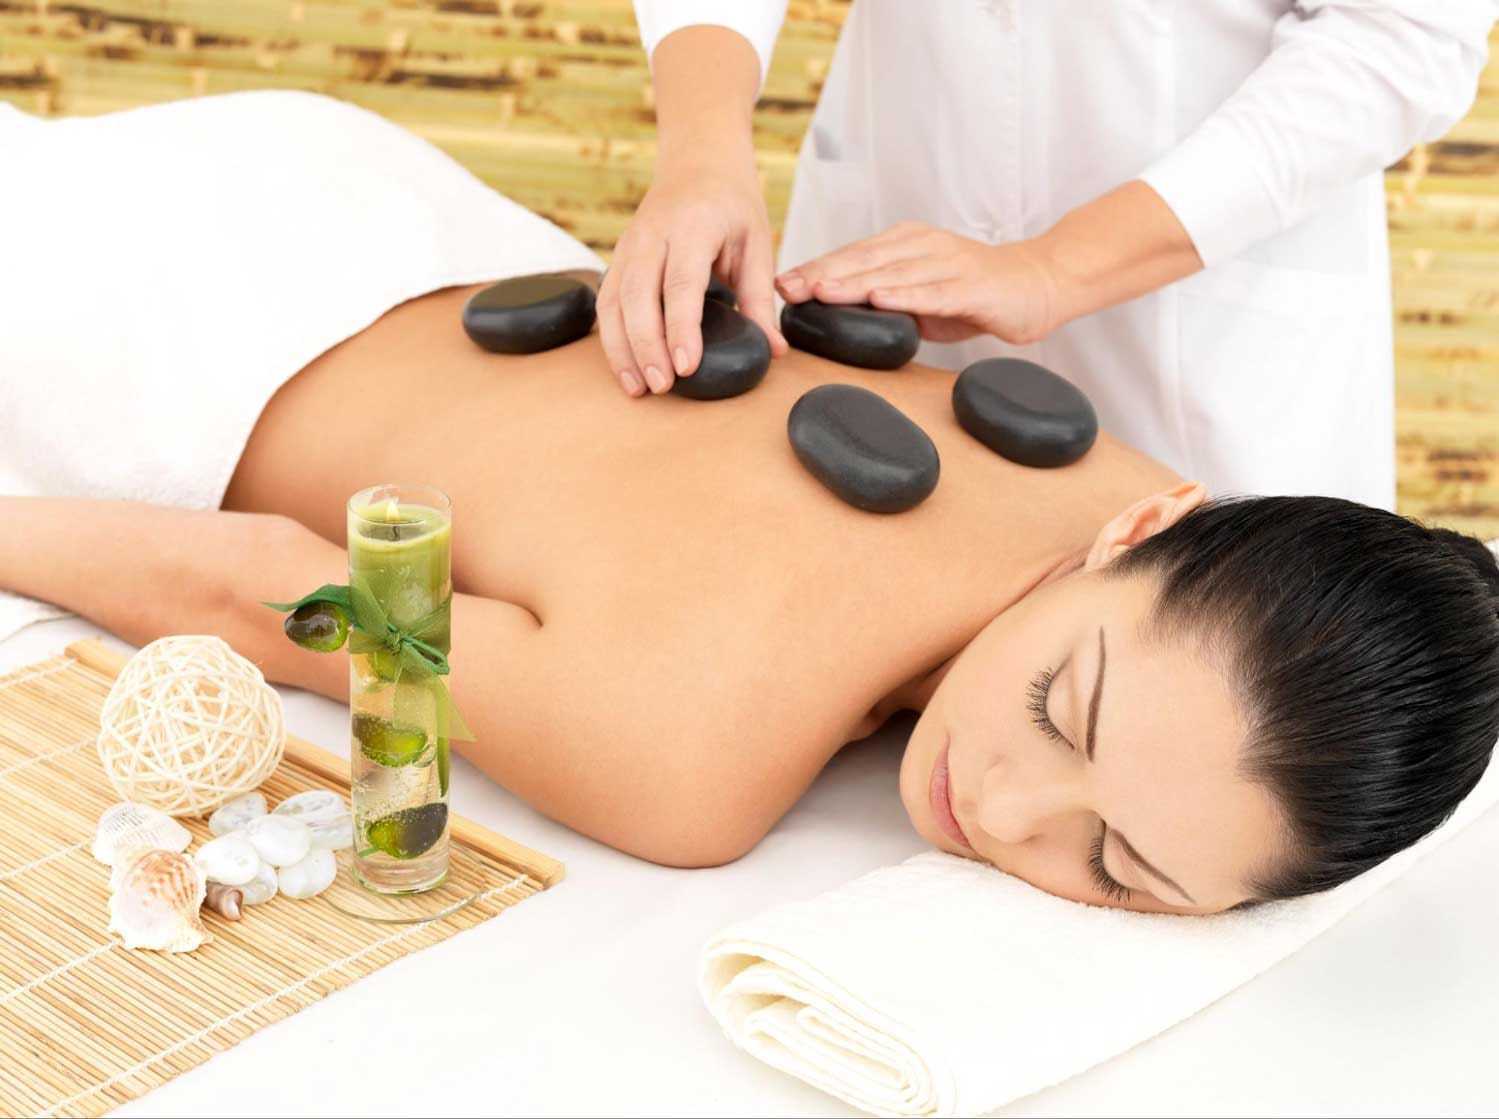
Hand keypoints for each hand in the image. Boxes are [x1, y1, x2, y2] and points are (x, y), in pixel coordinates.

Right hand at [597, 146, 787, 396]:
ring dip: (622, 349)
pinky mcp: (618, 258)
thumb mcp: (758, 244)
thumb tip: (774, 350)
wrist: (699, 162)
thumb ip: (761, 298)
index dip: (681, 328)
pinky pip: (606, 303)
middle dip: (646, 346)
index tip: (685, 366)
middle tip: (662, 386)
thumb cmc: (732, 204)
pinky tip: (626, 368)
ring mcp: (629, 245)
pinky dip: (612, 338)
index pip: (681, 284)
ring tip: (639, 388)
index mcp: (693, 226)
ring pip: (613, 302)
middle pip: (639, 296)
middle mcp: (653, 234)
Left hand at [776, 222, 1062, 345]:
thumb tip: (838, 314)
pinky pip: (934, 291)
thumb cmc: (974, 292)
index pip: (852, 256)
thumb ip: (884, 298)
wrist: (1038, 283)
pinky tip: (879, 299)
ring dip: (853, 282)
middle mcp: (923, 246)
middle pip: (864, 260)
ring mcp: (948, 263)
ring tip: (820, 291)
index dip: (816, 268)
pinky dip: (905, 295)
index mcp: (906, 244)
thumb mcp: (920, 294)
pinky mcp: (971, 286)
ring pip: (893, 273)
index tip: (782, 283)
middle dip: (822, 274)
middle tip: (786, 288)